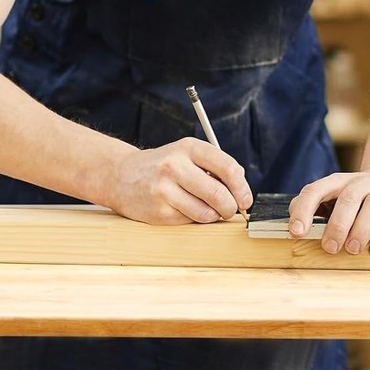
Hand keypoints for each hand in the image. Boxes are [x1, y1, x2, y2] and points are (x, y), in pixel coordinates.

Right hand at [101, 138, 252, 224]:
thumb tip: (242, 189)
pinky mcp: (158, 212)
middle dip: (231, 207)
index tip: (246, 199)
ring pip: (206, 213)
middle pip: (218, 194)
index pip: (227, 168)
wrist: (122, 176)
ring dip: (214, 216)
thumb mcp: (188, 154)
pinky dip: (195, 220)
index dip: (242, 187)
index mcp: (189, 148)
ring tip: (209, 209)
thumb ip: (216, 166)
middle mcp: (176, 167)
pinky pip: (190, 222)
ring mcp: (165, 190)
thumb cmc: (164, 166)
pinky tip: (187, 210)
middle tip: (231, 210)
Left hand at [288, 168, 369, 257]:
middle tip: (330, 247)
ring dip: (361, 229)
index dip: (305, 210)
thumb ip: (315, 208)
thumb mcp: (335, 197)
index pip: (317, 189)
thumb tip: (296, 228)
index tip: (297, 232)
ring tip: (353, 249)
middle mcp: (365, 182)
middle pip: (349, 197)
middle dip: (337, 224)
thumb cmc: (359, 200)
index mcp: (341, 181)